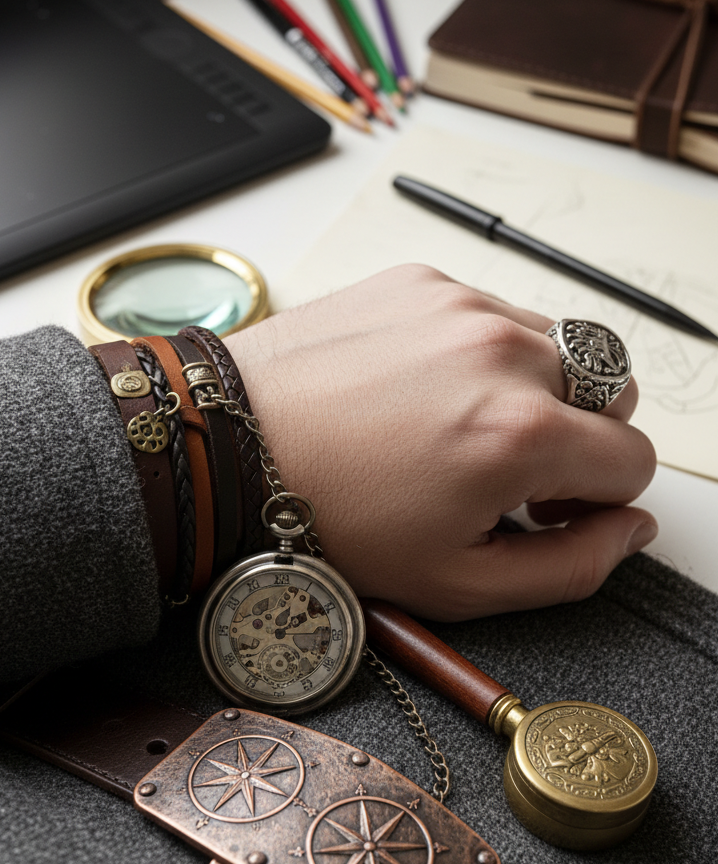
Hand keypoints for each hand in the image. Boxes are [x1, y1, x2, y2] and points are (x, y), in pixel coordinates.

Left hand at [227, 266, 656, 618]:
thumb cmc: (327, 519)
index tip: (546, 510)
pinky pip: (493, 313)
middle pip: (611, 390)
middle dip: (580, 436)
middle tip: (509, 472)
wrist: (229, 446)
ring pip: (556, 346)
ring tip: (459, 428)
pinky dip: (480, 352)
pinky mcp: (422, 280)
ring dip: (534, 389)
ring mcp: (463, 306)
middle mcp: (504, 353)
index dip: (599, 499)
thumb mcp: (456, 582)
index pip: (635, 458)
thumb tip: (632, 530)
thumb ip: (570, 566)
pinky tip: (420, 391)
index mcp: (521, 433)